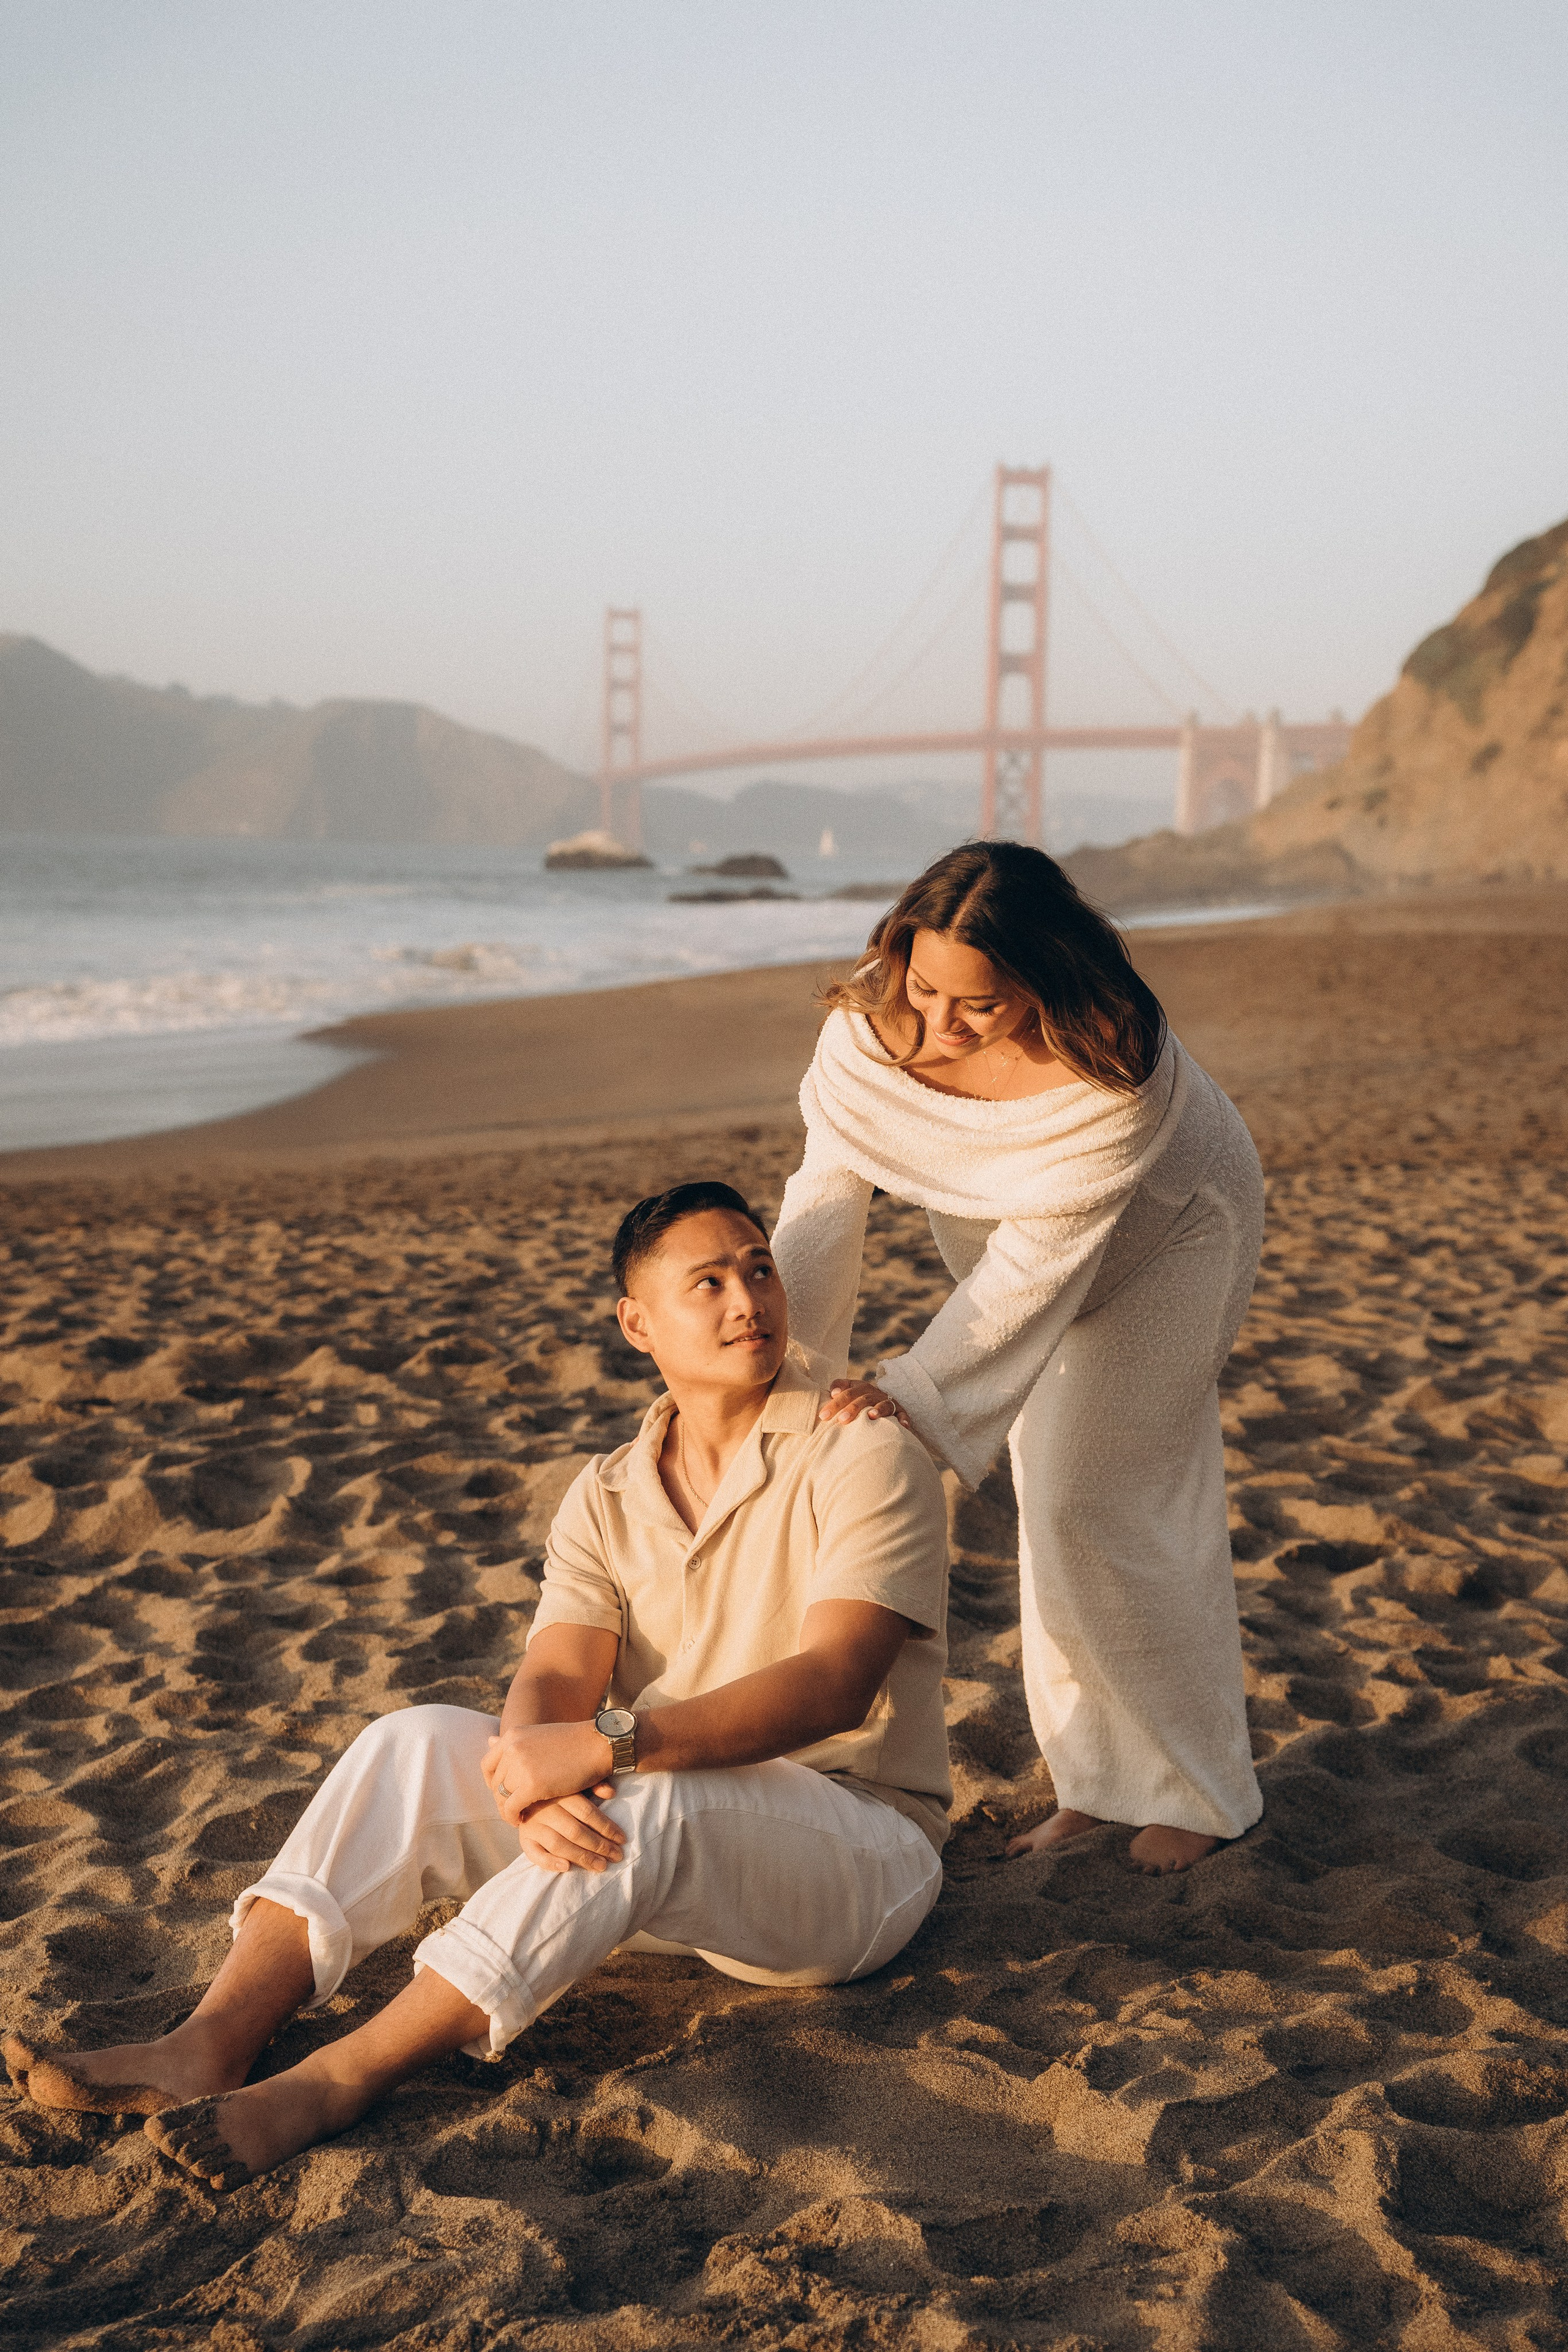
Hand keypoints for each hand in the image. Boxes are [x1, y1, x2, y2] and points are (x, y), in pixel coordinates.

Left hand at [483, 1722, 610, 1824]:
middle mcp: (512, 1749)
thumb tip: (488, 1740)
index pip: (487, 1764)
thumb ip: (517, 1743)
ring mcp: (521, 1766)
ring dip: (507, 1809)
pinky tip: (522, 1820)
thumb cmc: (574, 1742)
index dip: (492, 1782)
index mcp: (513, 1735)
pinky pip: (511, 1808)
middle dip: (501, 1798)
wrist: (598, 1744)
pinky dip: (513, 1817)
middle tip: (513, 1808)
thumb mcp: (539, 1736)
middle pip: (495, 1782)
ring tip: (518, 1816)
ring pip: (501, 1797)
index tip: (503, 1792)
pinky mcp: (531, 1785)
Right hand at [516, 1788, 625, 1874]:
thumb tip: (611, 1793)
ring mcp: (532, 1825)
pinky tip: (566, 1867)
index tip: (622, 1839)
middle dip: (599, 1846)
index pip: (587, 1813)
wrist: (523, 1792)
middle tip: (616, 1856)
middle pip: (575, 1831)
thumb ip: (593, 1786)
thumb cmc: (558, 1790)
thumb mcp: (575, 1782)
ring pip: (558, 1844)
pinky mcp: (524, 1839)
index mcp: (561, 1793)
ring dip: (581, 1857)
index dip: (607, 1827)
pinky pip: (534, 1854)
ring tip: (601, 1866)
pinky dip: (550, 1862)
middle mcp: (545, 1809)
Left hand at [819, 1379, 910, 1428]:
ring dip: (878, 1410)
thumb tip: (832, 1392)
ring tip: (871, 1417)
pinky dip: (903, 1419)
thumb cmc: (859, 1402)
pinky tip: (902, 1426)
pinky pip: (903, 1414)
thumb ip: (838, 1389)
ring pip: (884, 1404)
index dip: (835, 1402)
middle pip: (863, 1398)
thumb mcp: (849, 1394)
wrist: (883, 1403)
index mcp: (861, 1388)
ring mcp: (888, 1402)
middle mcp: (875, 1393)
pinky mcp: (900, 1411)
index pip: (847, 1392)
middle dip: (853, 1408)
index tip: (823, 1415)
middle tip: (842, 1420)